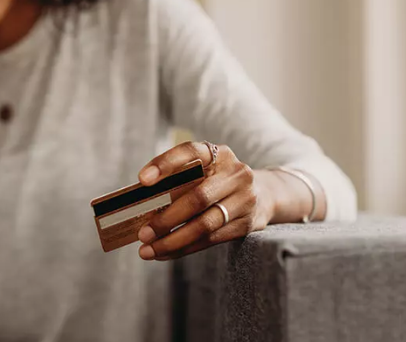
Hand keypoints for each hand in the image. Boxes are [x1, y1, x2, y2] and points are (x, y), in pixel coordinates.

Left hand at [135, 141, 272, 260]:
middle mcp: (236, 174)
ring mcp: (245, 199)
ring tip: (149, 250)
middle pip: (198, 198)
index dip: (165, 164)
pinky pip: (211, 239)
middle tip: (143, 233)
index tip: (142, 180)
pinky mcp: (247, 223)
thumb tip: (143, 202)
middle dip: (166, 219)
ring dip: (173, 241)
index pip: (191, 152)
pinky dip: (185, 248)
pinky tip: (165, 253)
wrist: (264, 193)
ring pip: (205, 225)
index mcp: (219, 154)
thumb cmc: (218, 181)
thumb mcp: (204, 170)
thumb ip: (180, 178)